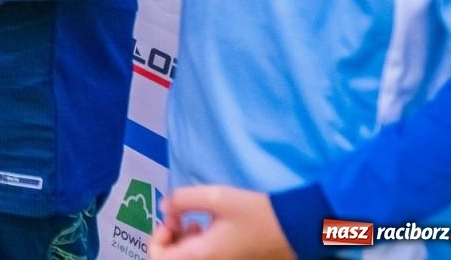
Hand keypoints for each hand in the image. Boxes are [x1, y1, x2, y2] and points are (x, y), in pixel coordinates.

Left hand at [152, 186, 292, 259]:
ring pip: (187, 259)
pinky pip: (202, 258)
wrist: (294, 229)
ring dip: (183, 241)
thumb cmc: (256, 214)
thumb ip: (183, 200)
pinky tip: (206, 227)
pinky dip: (197, 245)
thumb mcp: (216, 197)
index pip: (159, 259)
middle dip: (170, 238)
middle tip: (180, 218)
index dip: (157, 239)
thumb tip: (164, 208)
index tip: (170, 219)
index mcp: (202, 256)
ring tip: (194, 221)